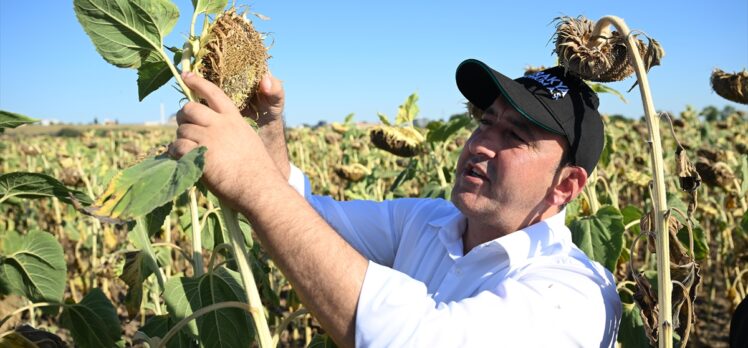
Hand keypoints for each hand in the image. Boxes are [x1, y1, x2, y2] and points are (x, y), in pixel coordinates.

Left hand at [169, 72, 279, 204]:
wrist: (259, 187)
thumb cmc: (258, 169)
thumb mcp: (248, 140)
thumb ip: (231, 131)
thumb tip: (213, 132)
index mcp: (233, 119)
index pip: (213, 93)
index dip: (197, 82)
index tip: (185, 75)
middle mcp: (220, 124)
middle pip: (190, 109)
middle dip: (183, 117)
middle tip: (185, 126)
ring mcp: (209, 138)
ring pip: (182, 130)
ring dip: (181, 139)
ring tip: (187, 150)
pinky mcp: (200, 154)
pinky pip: (177, 147)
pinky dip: (175, 153)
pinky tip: (180, 159)